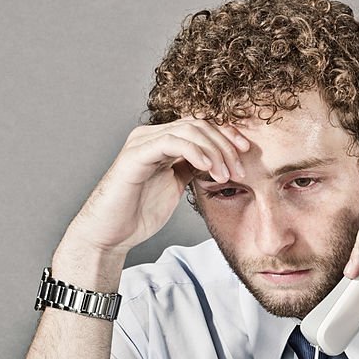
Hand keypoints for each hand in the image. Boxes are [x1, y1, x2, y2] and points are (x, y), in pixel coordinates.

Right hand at [63, 119, 250, 255]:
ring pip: (189, 129)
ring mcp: (142, 143)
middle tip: (240, 170)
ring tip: (227, 176)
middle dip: (225, 144)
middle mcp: (151, 136)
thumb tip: (219, 160)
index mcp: (161, 141)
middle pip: (199, 124)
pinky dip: (195, 152)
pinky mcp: (135, 155)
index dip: (226, 135)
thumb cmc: (140, 212)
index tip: (247, 152)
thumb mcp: (176, 185)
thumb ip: (192, 168)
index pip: (201, 126)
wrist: (111, 234)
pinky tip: (209, 169)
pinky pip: (171, 142)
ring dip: (215, 151)